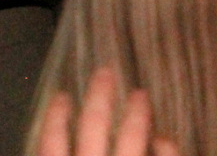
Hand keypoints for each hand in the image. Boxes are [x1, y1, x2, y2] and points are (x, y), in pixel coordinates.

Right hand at [36, 68, 176, 155]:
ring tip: (141, 94)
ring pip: (131, 138)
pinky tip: (165, 139)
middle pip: (93, 125)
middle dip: (100, 94)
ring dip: (137, 113)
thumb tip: (54, 149)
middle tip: (106, 70)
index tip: (60, 96)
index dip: (55, 116)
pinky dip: (165, 147)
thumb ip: (58, 155)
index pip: (51, 141)